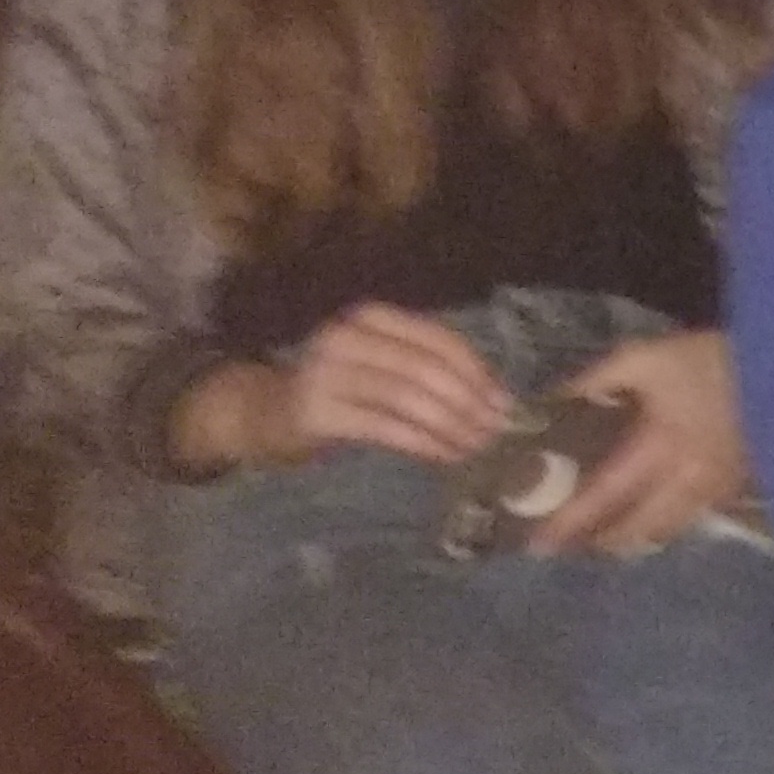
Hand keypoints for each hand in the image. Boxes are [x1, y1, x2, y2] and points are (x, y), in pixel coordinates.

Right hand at [199, 302, 513, 470]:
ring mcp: (328, 372)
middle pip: (427, 369)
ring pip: (409, 398)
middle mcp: (348, 336)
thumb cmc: (342, 390)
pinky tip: (447, 456)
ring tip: (476, 447)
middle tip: (497, 432)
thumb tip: (497, 398)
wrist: (267, 413)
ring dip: (451, 426)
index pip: (439, 340)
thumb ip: (429, 369)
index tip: (506, 403)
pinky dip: (424, 443)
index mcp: (373, 317)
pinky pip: (385, 427)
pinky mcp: (318, 411)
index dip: (478, 372)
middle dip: (470, 403)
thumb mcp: (384, 365)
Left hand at [531, 330, 749, 557]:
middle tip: (569, 545)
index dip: (569, 521)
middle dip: (600, 541)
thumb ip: (598, 382)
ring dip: (633, 537)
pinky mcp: (736, 487)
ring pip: (666, 531)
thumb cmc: (710, 360)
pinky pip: (690, 518)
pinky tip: (651, 514)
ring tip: (607, 536)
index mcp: (660, 449)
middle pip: (636, 528)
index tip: (538, 542)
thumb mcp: (646, 357)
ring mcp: (715, 490)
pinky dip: (663, 523)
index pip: (604, 495)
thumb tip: (552, 405)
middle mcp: (686, 481)